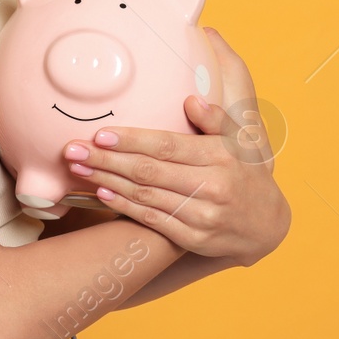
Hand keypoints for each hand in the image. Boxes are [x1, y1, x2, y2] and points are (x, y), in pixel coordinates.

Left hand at [62, 29, 290, 266]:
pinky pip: (151, 220)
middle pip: (148, 172)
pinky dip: (123, 207)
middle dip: (106, 160)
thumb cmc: (247, 171)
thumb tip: (191, 100)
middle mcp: (211, 187)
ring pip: (145, 196)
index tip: (101, 133)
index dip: (132, 140)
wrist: (266, 224)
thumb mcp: (243, 139)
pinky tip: (101, 193)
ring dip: (106, 181)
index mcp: (220, 156)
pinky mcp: (193, 238)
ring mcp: (202, 216)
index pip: (168, 146)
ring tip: (77, 168)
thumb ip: (217, 117)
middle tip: (72, 149)